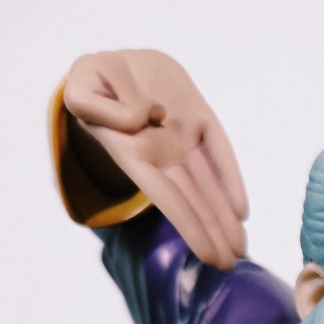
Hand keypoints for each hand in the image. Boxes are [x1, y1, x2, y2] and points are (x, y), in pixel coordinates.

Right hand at [64, 50, 248, 268]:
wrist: (117, 59)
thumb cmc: (93, 81)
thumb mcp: (81, 90)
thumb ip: (102, 109)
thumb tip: (146, 117)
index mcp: (133, 153)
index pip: (166, 198)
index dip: (189, 227)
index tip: (208, 255)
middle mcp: (162, 153)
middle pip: (194, 201)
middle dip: (213, 233)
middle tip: (232, 264)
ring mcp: (183, 137)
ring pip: (209, 183)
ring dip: (225, 217)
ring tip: (240, 248)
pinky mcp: (200, 117)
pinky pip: (219, 149)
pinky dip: (231, 178)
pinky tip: (241, 210)